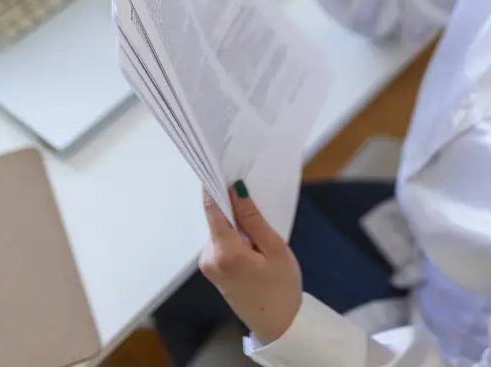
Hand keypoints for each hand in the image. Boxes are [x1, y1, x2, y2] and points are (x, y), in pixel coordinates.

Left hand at [199, 181, 301, 343]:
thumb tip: (236, 189)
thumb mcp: (274, 248)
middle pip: (215, 217)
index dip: (214, 185)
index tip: (221, 165)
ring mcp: (209, 264)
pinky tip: (253, 240)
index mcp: (225, 252)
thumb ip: (253, 218)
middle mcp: (209, 257)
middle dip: (231, 204)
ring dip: (235, 221)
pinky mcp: (213, 268)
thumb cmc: (282, 287)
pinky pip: (221, 240)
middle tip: (253, 192)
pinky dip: (234, 234)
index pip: (212, 208)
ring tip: (260, 224)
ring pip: (219, 228)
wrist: (278, 324)